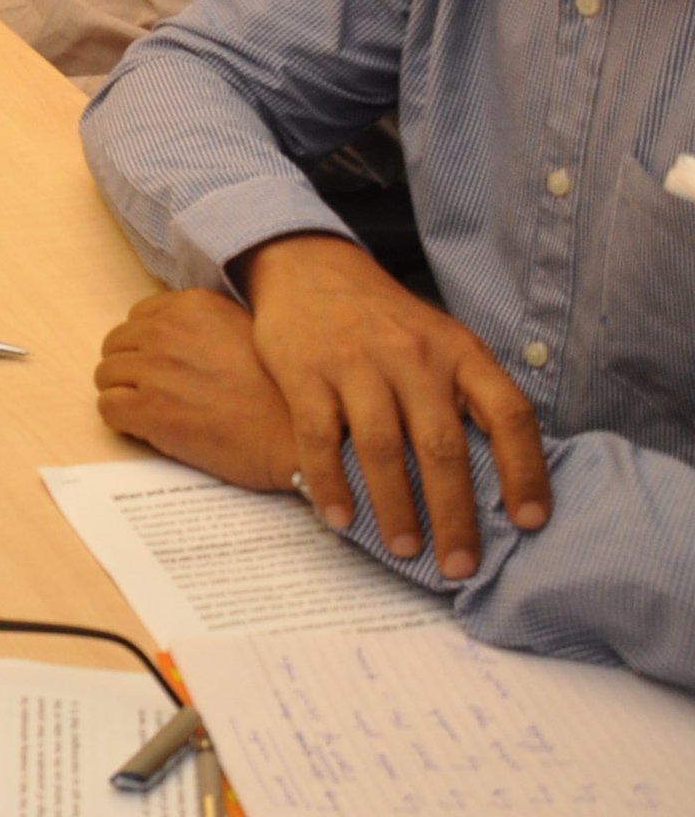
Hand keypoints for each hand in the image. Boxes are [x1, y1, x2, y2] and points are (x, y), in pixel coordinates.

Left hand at [95, 289, 303, 491]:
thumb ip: (207, 327)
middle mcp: (168, 331)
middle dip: (132, 369)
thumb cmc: (285, 394)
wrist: (310, 439)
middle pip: (117, 345)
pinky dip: (122, 421)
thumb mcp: (250, 334)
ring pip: (107, 376)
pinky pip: (108, 408)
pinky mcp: (150, 409)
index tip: (166, 368)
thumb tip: (174, 338)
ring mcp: (157, 369)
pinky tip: (150, 430)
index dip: (149, 347)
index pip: (139, 319)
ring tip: (156, 414)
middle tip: (157, 394)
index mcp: (192, 307)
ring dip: (126, 394)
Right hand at [244, 234, 550, 574]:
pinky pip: (320, 439)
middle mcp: (412, 356)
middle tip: (460, 566)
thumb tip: (500, 481)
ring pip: (381, 448)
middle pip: (442, 447)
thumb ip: (467, 395)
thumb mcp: (441, 342)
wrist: (310, 269)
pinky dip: (331, 484)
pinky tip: (340, 517)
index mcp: (459, 352)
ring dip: (395, 509)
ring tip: (405, 550)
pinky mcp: (304, 371)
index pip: (509, 415)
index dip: (526, 472)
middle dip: (455, 515)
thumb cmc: (386, 321)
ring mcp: (355, 362)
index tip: (529, 522)